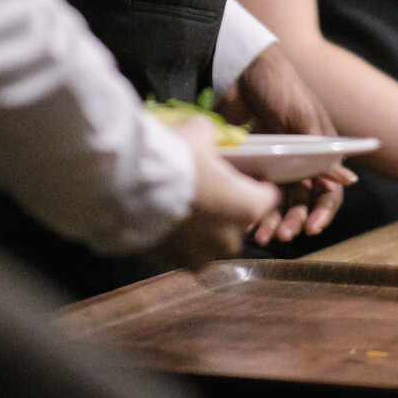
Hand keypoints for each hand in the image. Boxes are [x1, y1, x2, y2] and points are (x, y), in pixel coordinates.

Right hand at [155, 117, 282, 269]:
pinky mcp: (177, 264)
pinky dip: (184, 240)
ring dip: (207, 228)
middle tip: (211, 189)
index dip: (257, 185)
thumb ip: (213, 138)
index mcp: (246, 206)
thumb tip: (209, 137)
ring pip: (214, 241)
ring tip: (188, 206)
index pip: (267, 198)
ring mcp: (203, 255)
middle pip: (240, 222)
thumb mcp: (200, 132)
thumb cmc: (175, 159)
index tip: (245, 176)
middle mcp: (230, 238)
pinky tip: (170, 220)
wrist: (130, 189)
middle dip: (230, 208)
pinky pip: (189, 252)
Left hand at [220, 42, 355, 243]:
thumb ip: (321, 151)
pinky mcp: (253, 163)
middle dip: (294, 220)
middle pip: (302, 202)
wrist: (242, 69)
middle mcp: (301, 161)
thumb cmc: (280, 88)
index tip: (313, 228)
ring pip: (278, 202)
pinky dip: (252, 208)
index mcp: (322, 150)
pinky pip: (255, 193)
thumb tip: (347, 181)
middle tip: (283, 235)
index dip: (324, 211)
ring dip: (272, 221)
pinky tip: (245, 222)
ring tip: (260, 236)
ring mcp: (276, 164)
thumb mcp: (303, 117)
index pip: (329, 189)